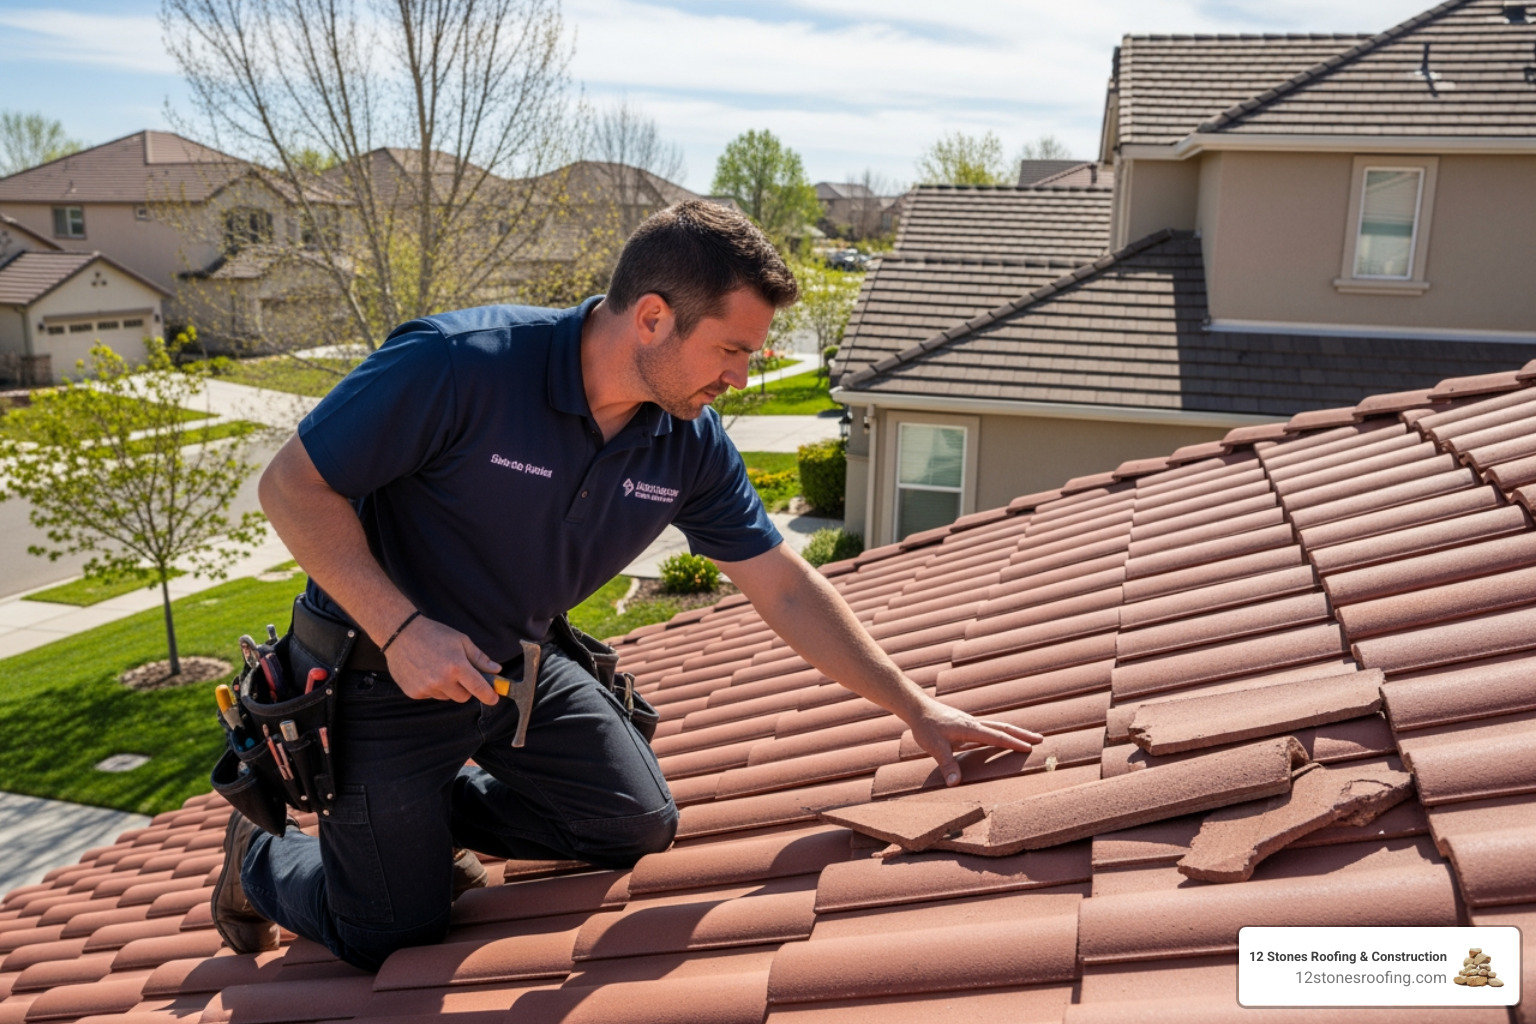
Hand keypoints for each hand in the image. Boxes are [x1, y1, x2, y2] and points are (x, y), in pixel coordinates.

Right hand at [383, 615, 500, 703]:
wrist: (401, 634)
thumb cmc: (434, 634)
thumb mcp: (461, 641)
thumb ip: (480, 658)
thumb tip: (496, 670)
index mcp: (457, 666)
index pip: (479, 688)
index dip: (489, 695)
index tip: (494, 698)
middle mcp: (442, 680)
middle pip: (463, 697)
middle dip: (465, 688)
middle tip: (459, 673)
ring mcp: (426, 688)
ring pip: (447, 697)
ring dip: (447, 688)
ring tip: (438, 668)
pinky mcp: (414, 692)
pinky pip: (431, 695)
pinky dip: (432, 688)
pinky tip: (425, 671)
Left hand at [904, 696, 1043, 787]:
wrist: (917, 708)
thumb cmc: (926, 726)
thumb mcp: (935, 747)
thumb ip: (947, 764)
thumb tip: (955, 783)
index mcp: (970, 728)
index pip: (996, 736)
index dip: (1012, 742)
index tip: (1029, 748)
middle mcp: (974, 724)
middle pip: (1003, 728)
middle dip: (1022, 734)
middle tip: (1040, 739)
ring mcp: (971, 723)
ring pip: (997, 727)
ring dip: (1013, 732)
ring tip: (1029, 738)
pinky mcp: (967, 725)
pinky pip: (990, 729)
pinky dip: (1001, 733)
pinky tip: (1003, 739)